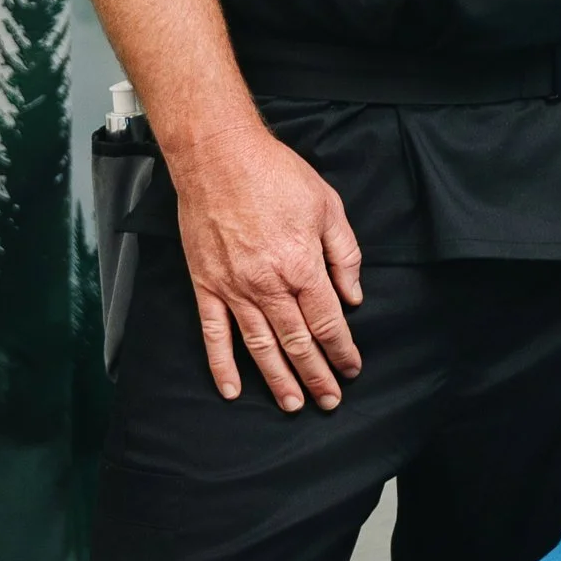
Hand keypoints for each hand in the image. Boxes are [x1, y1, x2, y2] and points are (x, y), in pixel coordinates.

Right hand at [173, 126, 364, 411]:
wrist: (217, 156)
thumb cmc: (273, 174)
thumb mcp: (327, 206)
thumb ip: (344, 255)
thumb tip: (353, 297)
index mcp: (301, 265)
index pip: (328, 322)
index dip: (341, 351)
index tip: (351, 369)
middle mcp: (268, 285)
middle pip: (297, 342)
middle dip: (316, 376)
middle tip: (328, 401)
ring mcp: (234, 288)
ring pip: (260, 346)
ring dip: (278, 379)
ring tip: (292, 404)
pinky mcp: (206, 285)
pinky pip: (214, 334)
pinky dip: (222, 365)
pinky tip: (232, 389)